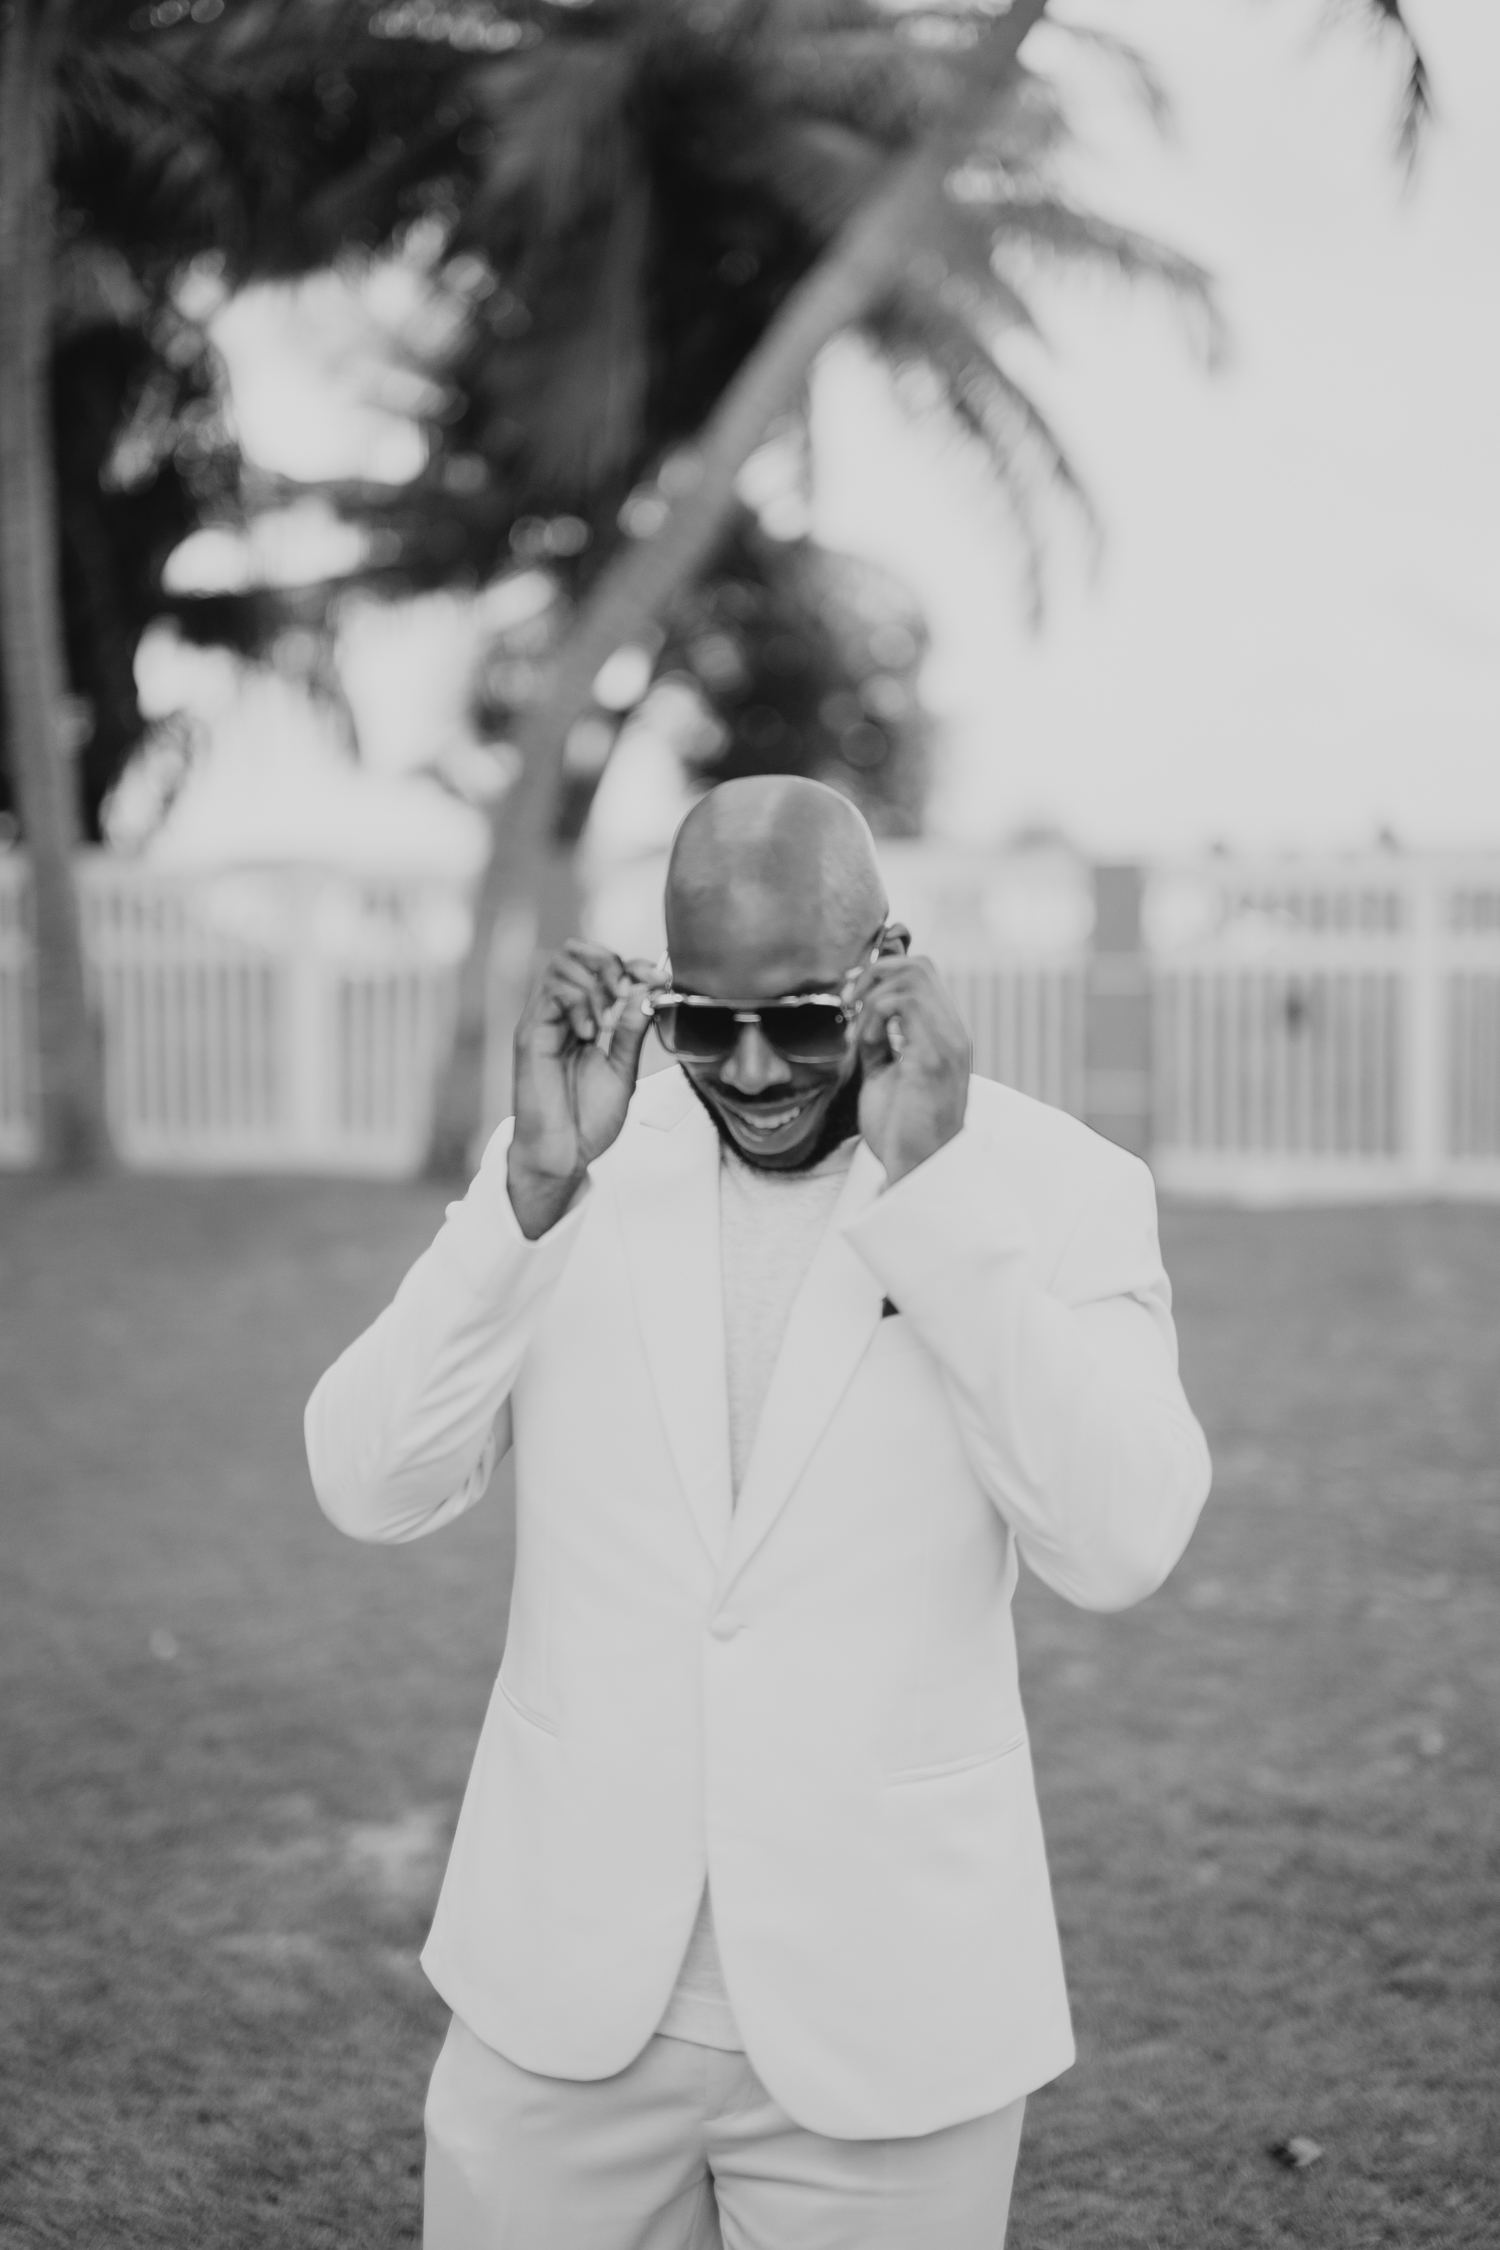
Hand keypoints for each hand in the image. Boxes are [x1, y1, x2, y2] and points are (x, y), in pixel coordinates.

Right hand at [508, 942, 660, 1237]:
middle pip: (577, 951)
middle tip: (628, 993)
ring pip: (562, 964)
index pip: (605, 966)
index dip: (634, 965)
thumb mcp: (623, 1067)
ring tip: (607, 1021)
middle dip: (610, 963)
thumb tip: (646, 988)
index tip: (658, 979)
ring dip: (595, 984)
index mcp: (587, 1017)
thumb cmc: (589, 1117)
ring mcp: (544, 1020)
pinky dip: (577, 1004)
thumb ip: (631, 1029)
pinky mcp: (530, 1033)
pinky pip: (551, 994)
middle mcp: (562, 1012)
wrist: (564, 1153)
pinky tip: (589, 1034)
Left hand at [853, 956, 970, 1185]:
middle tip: (849, 1006)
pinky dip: (874, 1015)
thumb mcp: (884, 1076)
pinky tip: (867, 1045)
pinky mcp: (933, 1056)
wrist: (915, 1169)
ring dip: (873, 997)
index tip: (851, 1000)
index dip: (881, 974)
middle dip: (874, 975)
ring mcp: (947, 1042)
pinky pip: (903, 1004)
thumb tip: (862, 1018)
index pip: (921, 975)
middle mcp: (952, 1032)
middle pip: (918, 965)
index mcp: (943, 1035)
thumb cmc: (900, 1130)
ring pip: (911, 976)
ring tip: (861, 1034)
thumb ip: (881, 1044)